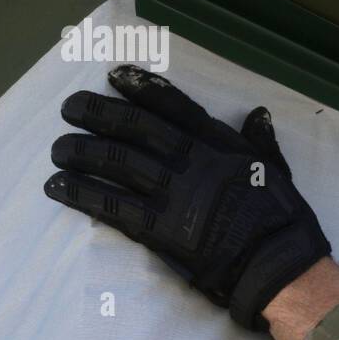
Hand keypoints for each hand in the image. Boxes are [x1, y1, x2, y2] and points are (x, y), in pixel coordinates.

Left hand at [43, 64, 331, 331]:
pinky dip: (80, 193)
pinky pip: (111, 206)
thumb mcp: (276, 169)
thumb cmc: (281, 217)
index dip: (141, 88)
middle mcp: (190, 162)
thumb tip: (258, 114)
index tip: (114, 75)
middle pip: (134, 129)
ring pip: (115, 163)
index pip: (174, 107)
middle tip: (69, 107)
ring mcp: (171, 194)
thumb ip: (261, 141)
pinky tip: (57, 185)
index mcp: (219, 144)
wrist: (275, 264)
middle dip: (97, 113)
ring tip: (58, 148)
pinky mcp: (158, 229)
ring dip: (80, 152)